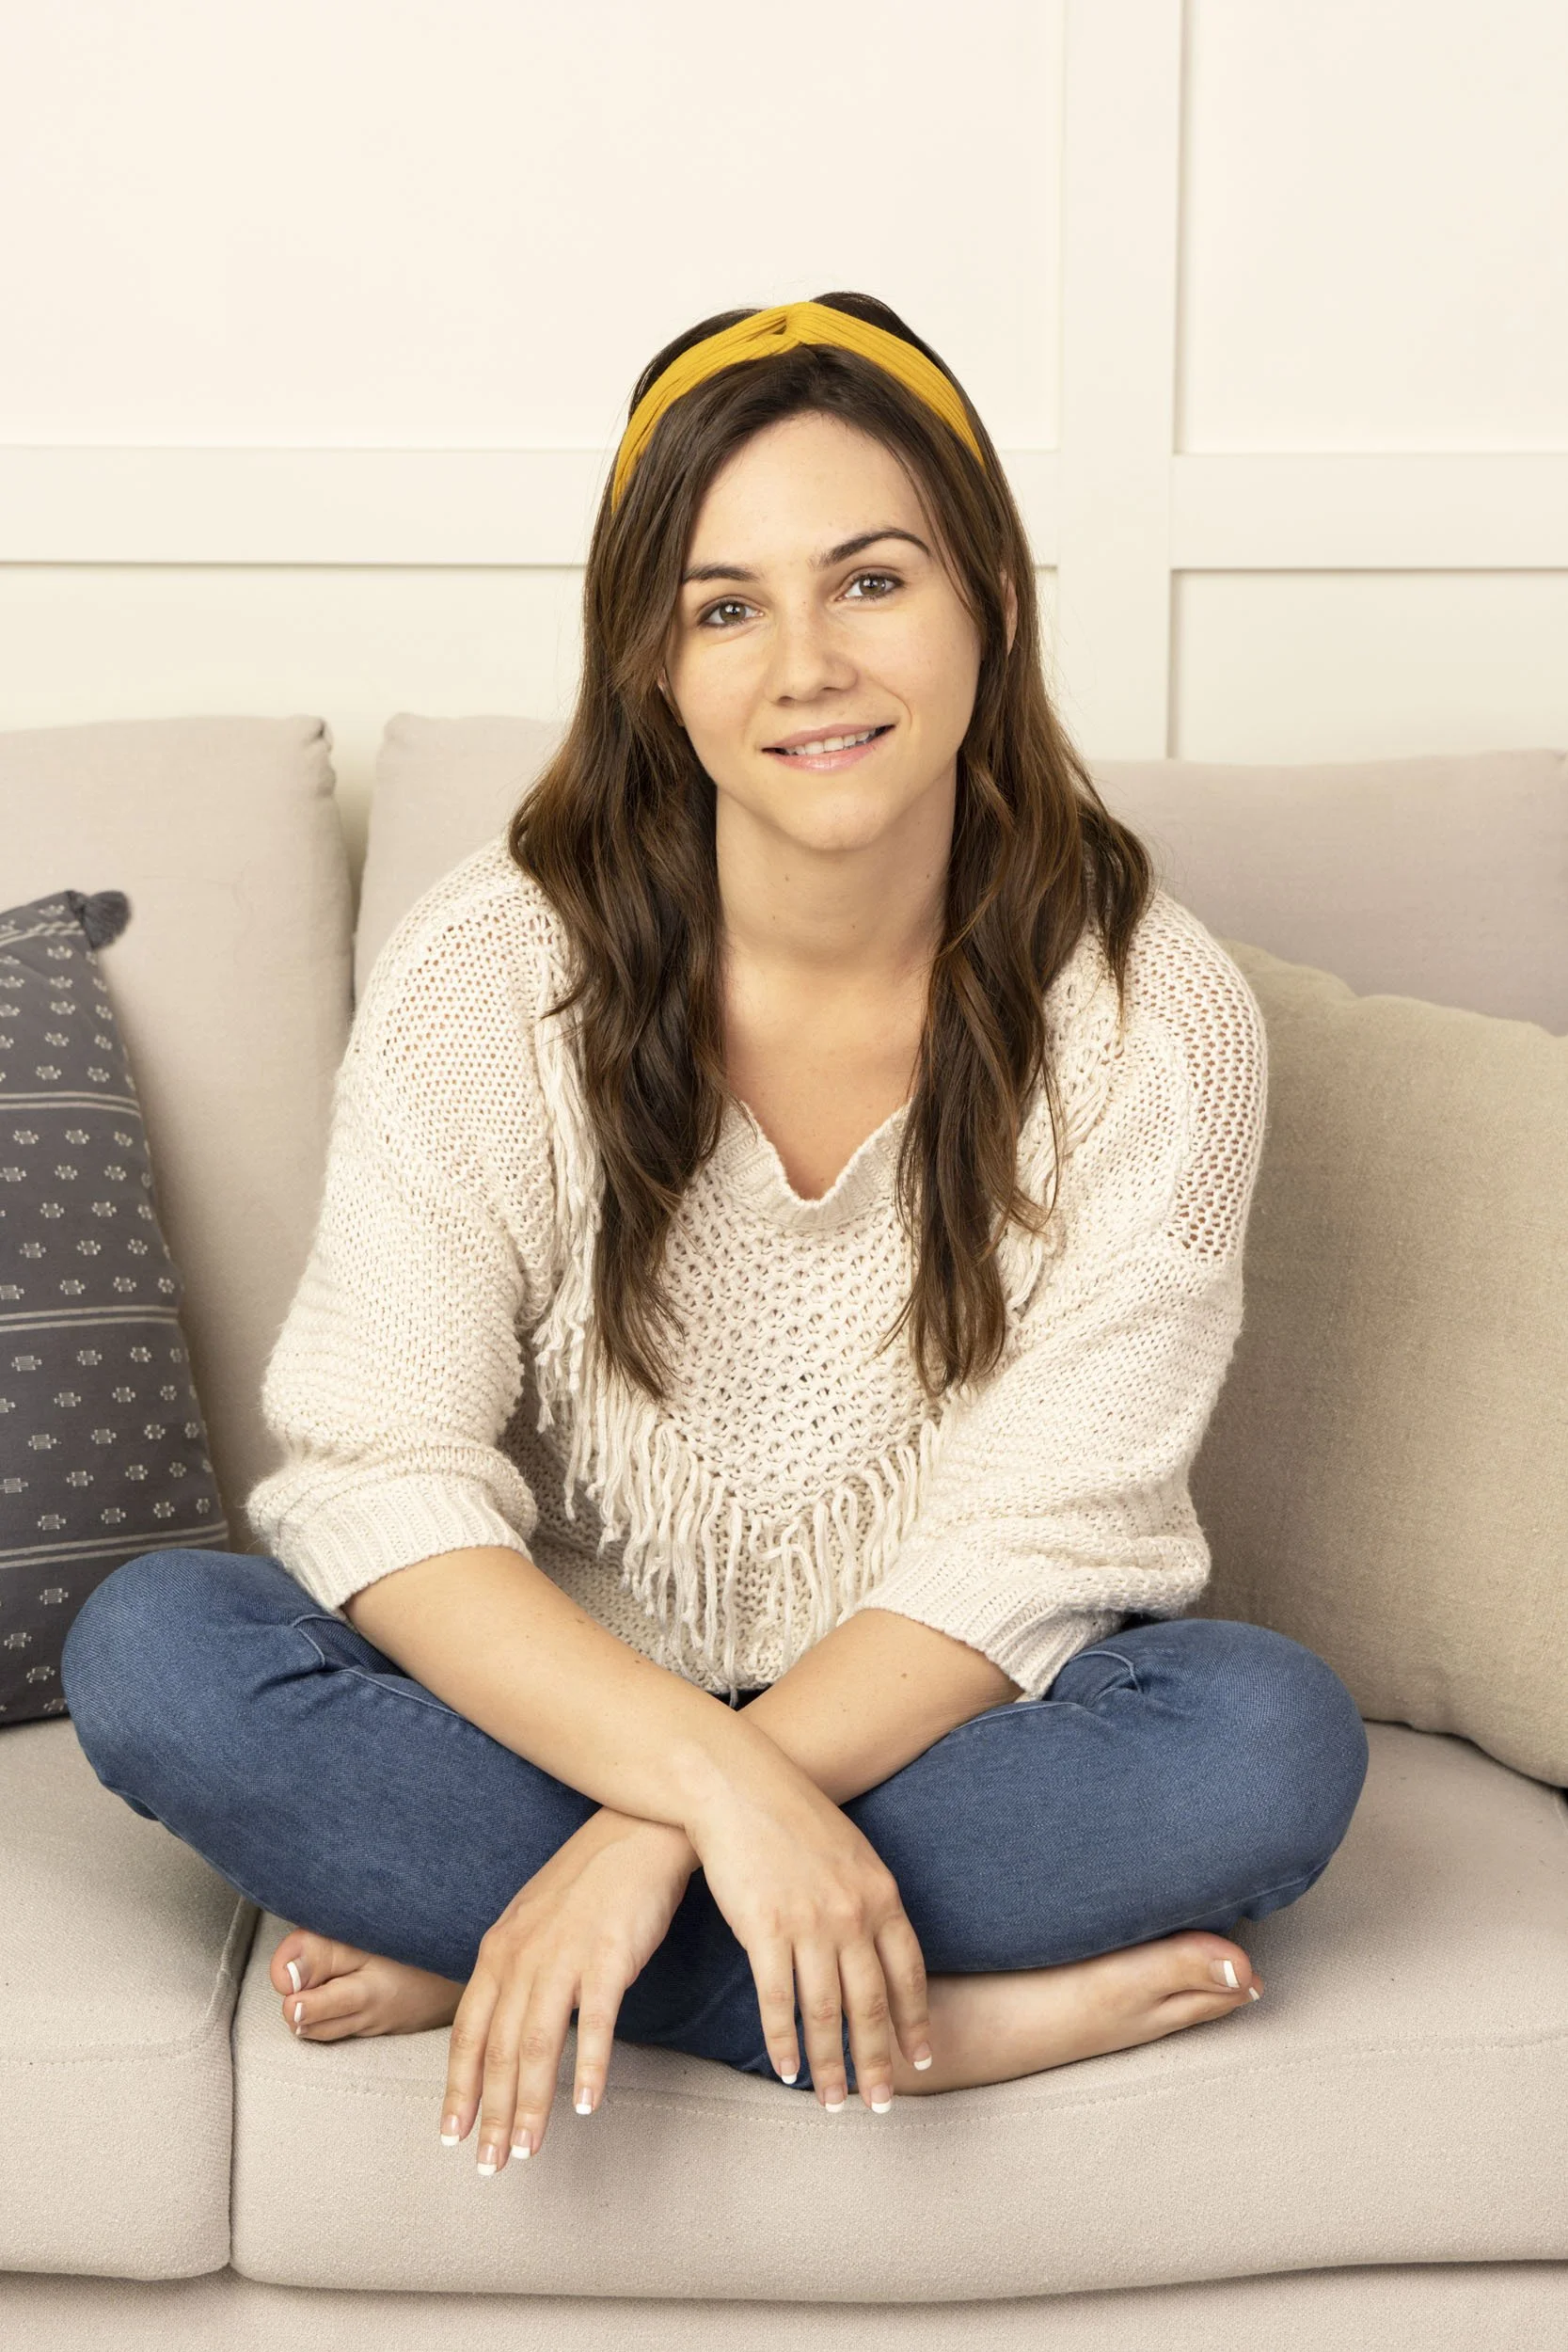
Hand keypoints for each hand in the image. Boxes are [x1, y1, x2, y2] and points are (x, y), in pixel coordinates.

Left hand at [439, 1805, 698, 2168]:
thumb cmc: (590, 1880)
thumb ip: (516, 1968)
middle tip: (489, 2165)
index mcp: (500, 1950)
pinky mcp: (609, 1955)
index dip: (458, 2086)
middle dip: (490, 2113)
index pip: (468, 2031)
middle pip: (498, 2048)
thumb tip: (503, 2019)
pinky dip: (590, 2066)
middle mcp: (523, 1956)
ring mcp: (564, 1956)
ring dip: (531, 2103)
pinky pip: (597, 2021)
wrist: (638, 1831)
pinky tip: (589, 2104)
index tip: (451, 2134)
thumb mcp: (534, 1920)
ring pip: (537, 2044)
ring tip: (528, 2149)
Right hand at [684, 1735, 932, 2111]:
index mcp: (881, 1894)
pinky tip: (787, 2070)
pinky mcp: (764, 1931)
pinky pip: (778, 2001)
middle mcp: (852, 1915)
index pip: (908, 1974)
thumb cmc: (792, 1814)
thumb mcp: (850, 1852)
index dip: (915, 2022)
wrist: (739, 1785)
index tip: (921, 2061)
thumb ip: (869, 1899)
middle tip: (881, 2105)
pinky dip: (782, 2043)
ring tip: (835, 2102)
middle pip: (870, 2005)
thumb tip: (879, 1945)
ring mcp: (809, 1925)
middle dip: (877, 2062)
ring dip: (831, 2065)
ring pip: (825, 2014)